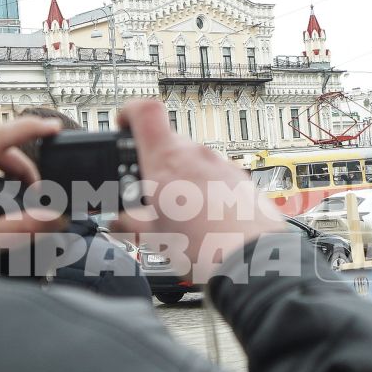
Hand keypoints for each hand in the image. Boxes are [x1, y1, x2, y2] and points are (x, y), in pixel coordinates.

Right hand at [112, 99, 285, 274]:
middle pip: (169, 143)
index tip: (123, 125)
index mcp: (166, 161)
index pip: (145, 111)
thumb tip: (120, 221)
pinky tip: (204, 219)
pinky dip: (205, 190)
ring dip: (182, 180)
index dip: (130, 112)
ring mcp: (222, 165)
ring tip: (178, 214)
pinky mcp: (241, 180)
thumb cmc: (204, 246)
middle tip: (148, 192)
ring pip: (193, 162)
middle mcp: (196, 155)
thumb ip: (130, 223)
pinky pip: (216, 177)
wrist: (251, 259)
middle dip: (156, 163)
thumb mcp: (153, 237)